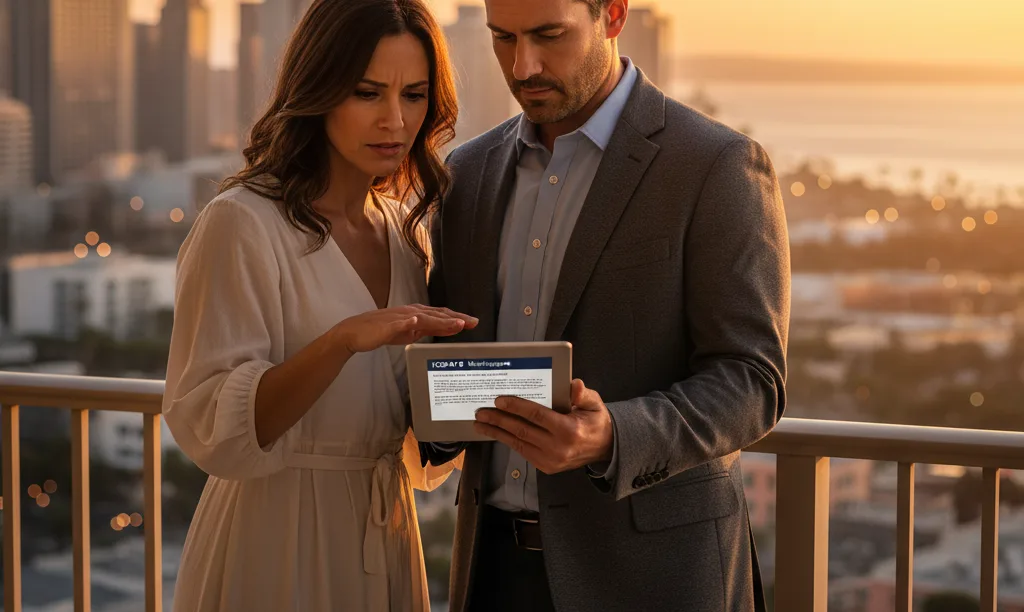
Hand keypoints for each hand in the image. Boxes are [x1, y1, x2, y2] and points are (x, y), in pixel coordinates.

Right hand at [334, 305, 477, 352]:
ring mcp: (400, 318)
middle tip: (473, 322)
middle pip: (438, 314)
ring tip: (456, 323)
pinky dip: (408, 322)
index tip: (473, 322)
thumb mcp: (410, 333)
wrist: (356, 332)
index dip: (458, 318)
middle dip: (456, 318)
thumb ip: (428, 330)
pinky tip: (416, 321)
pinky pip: (399, 323)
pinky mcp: (387, 325)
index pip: (442, 315)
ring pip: (424, 317)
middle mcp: (411, 312)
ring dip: (441, 320)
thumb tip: (448, 329)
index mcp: (417, 314)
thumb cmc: (382, 331)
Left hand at [473, 379, 612, 474]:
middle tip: (482, 412)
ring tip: (481, 423)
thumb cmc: (596, 422)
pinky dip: (508, 441)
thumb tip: (573, 385)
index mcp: (569, 430)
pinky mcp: (546, 467)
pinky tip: (497, 432)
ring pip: (518, 443)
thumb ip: (583, 394)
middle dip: (499, 420)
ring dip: (497, 432)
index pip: (536, 416)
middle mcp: (558, 447)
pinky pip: (522, 451)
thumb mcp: (594, 403)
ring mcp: (551, 460)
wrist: (605, 448)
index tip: (500, 400)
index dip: (516, 407)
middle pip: (522, 430)